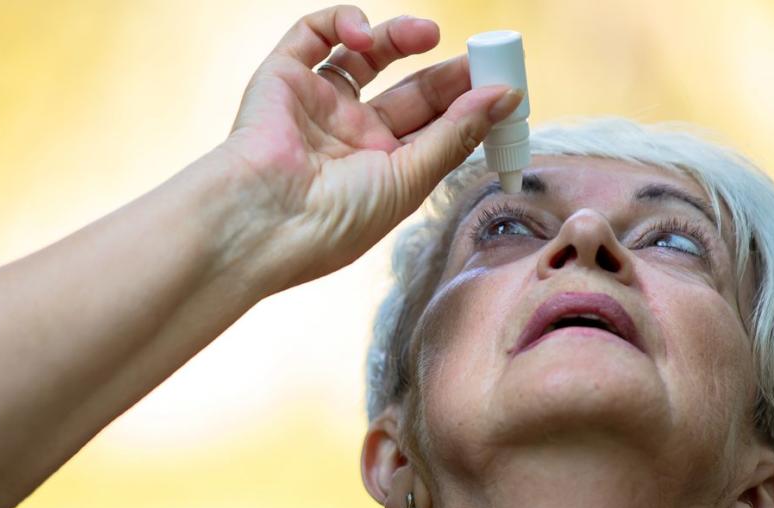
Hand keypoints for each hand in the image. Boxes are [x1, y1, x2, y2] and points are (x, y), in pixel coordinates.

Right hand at [215, 5, 521, 291]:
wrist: (265, 219)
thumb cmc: (335, 219)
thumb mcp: (409, 181)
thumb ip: (456, 133)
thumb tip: (507, 96)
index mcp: (381, 172)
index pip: (433, 128)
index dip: (468, 104)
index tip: (501, 86)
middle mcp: (349, 138)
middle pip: (409, 92)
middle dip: (446, 73)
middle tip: (480, 55)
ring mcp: (315, 105)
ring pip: (364, 57)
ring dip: (399, 38)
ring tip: (428, 33)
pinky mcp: (281, 78)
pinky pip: (312, 35)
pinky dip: (342, 22)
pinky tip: (364, 33)